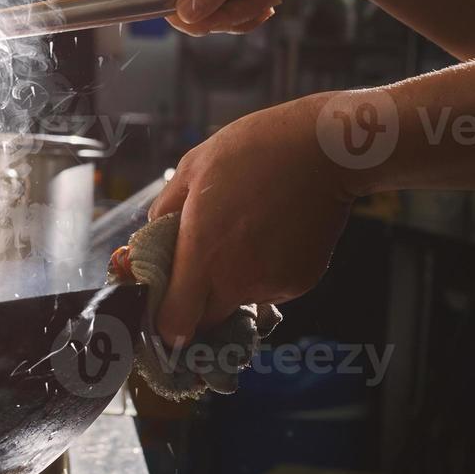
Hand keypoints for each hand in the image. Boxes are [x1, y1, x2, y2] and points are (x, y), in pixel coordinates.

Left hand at [146, 94, 357, 344]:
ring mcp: (271, 284)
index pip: (175, 322)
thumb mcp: (190, 170)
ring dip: (232, 283)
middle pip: (205, 320)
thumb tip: (154, 239)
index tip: (162, 308)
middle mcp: (235, 279)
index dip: (165, 323)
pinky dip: (264, 274)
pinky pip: (270, 290)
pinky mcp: (300, 282)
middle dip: (197, 304)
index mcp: (201, 253)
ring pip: (238, 302)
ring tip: (243, 236)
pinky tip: (270, 237)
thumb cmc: (252, 152)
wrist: (320, 150)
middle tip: (200, 267)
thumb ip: (164, 212)